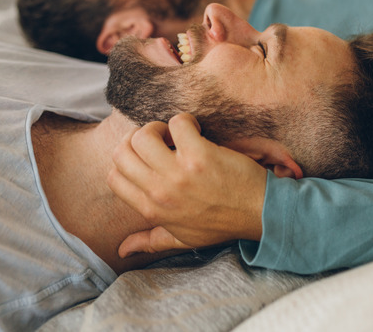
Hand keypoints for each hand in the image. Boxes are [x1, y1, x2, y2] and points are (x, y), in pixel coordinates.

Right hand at [108, 113, 266, 257]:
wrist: (258, 214)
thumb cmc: (221, 223)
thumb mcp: (182, 239)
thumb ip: (150, 241)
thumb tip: (122, 251)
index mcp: (152, 209)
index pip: (114, 178)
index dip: (125, 161)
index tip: (145, 156)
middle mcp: (160, 192)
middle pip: (122, 152)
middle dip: (137, 139)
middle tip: (160, 141)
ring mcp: (179, 173)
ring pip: (143, 135)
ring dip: (158, 127)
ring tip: (175, 135)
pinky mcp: (200, 155)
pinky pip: (177, 123)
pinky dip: (185, 121)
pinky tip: (196, 131)